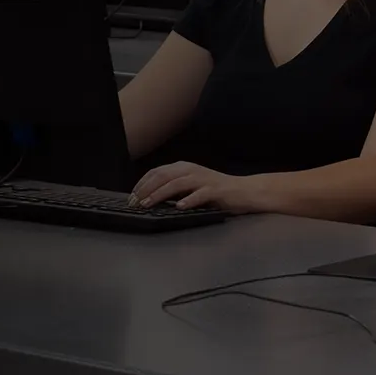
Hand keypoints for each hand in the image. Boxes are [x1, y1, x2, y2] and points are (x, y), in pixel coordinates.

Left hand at [128, 162, 251, 211]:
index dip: (141, 184)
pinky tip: (179, 207)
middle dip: (146, 189)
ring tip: (149, 204)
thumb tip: (148, 198)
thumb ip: (173, 189)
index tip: (131, 197)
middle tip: (135, 202)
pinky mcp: (216, 190)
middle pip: (163, 176)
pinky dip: (188, 200)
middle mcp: (192, 170)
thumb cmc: (215, 192)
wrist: (244, 191)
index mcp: (184, 168)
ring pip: (177, 183)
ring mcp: (204, 179)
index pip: (156, 172)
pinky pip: (200, 194)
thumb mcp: (190, 187)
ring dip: (160, 194)